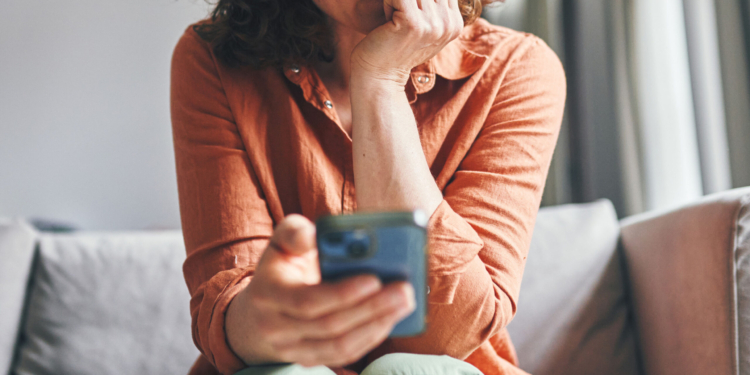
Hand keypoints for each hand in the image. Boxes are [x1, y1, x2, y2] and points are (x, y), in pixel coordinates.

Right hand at [226, 215, 415, 366]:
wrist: (257, 313)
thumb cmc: (279, 268)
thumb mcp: (280, 243)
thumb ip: (295, 232)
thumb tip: (316, 235)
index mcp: (268, 293)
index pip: (307, 301)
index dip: (343, 293)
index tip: (375, 279)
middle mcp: (275, 327)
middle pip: (330, 325)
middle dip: (372, 308)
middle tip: (404, 290)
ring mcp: (291, 349)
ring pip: (339, 346)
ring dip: (377, 326)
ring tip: (404, 304)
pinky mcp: (308, 359)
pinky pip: (343, 355)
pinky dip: (370, 338)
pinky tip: (391, 319)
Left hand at [351, 0, 463, 85]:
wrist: (380, 75)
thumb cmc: (396, 47)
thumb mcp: (423, 27)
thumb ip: (434, 6)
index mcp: (455, 23)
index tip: (409, 18)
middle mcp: (449, 24)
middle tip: (399, 18)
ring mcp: (434, 24)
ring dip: (397, 1)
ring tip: (394, 21)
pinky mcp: (414, 24)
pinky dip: (388, 2)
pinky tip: (388, 21)